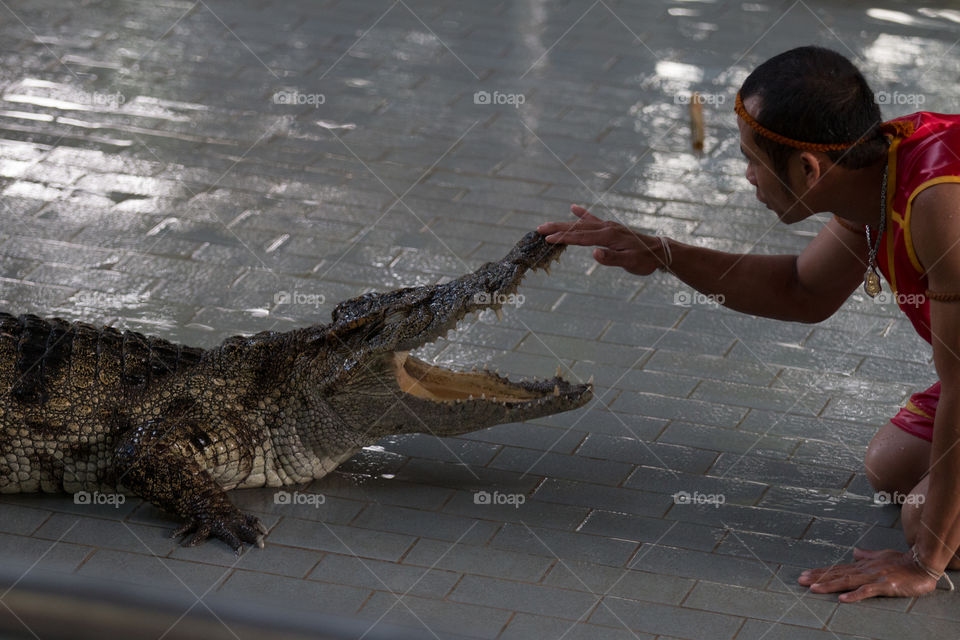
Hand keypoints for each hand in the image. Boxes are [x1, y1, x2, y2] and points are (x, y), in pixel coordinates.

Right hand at [537, 205, 667, 275]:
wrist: (659, 251)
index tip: (547, 239)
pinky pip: (593, 219)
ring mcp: (608, 226)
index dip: (563, 238)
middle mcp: (606, 228)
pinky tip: (573, 208)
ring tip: (547, 224)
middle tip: (538, 229)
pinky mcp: (610, 228)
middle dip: (557, 228)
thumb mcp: (630, 263)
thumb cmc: (644, 260)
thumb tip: (594, 253)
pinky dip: (582, 214)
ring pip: (581, 224)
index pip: (581, 238)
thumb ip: (611, 258)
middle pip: (577, 228)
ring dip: (564, 224)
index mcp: (608, 237)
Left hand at [798, 548, 936, 601]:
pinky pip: (867, 591)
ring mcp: (873, 577)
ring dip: (829, 585)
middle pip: (837, 574)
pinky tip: (842, 599)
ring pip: (847, 581)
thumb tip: (855, 552)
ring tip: (813, 589)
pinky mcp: (884, 586)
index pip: (838, 569)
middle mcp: (864, 570)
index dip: (821, 572)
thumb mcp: (881, 556)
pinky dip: (854, 595)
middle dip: (818, 578)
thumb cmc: (903, 561)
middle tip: (800, 581)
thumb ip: (867, 555)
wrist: (922, 564)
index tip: (806, 575)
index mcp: (863, 565)